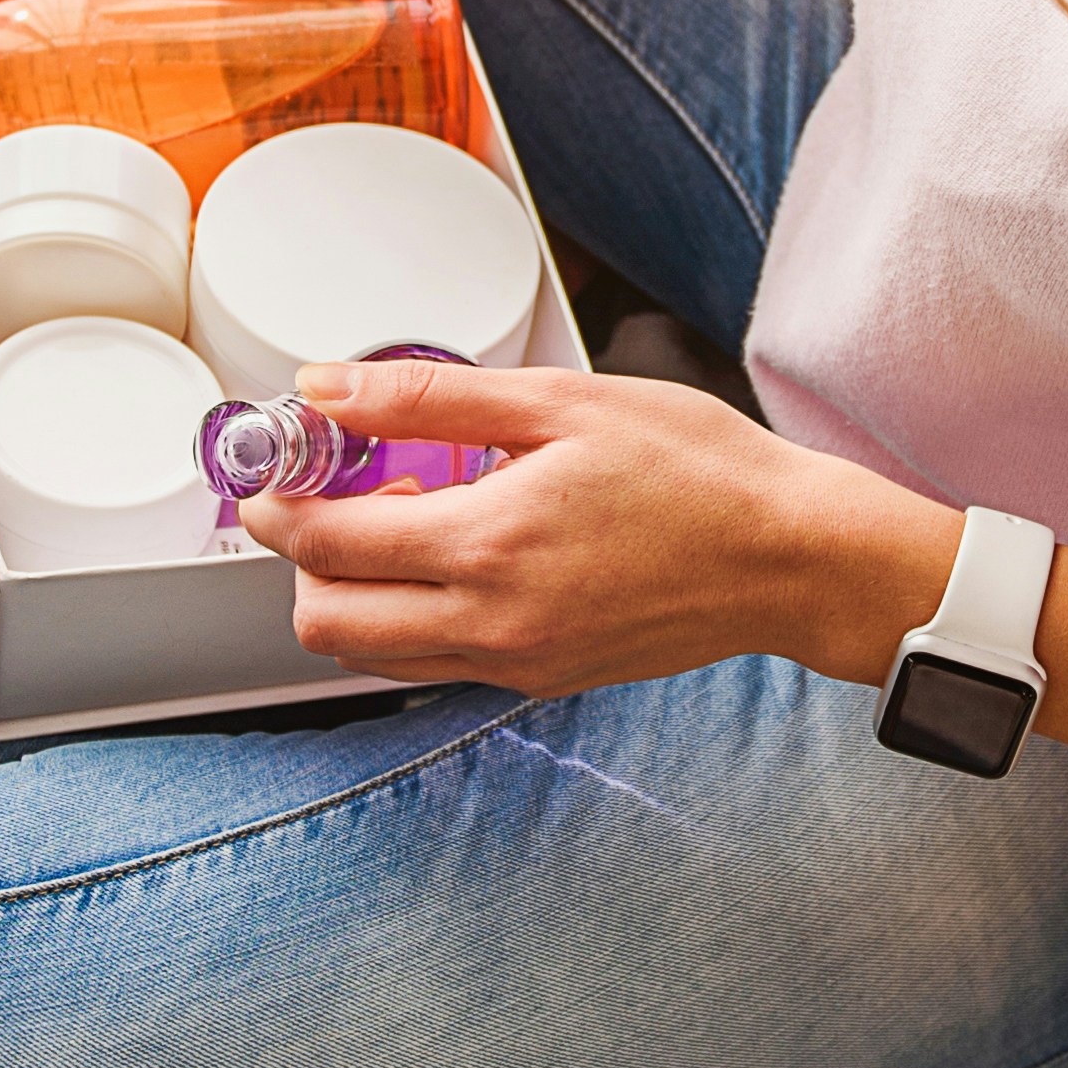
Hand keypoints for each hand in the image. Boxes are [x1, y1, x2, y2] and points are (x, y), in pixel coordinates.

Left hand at [240, 356, 954, 697]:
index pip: (324, 546)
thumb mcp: (561, 402)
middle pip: (326, 622)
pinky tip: (460, 552)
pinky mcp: (541, 679)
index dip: (276, 506)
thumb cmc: (699, 470)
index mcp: (487, 545)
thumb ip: (427, 398)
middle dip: (304, 559)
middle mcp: (488, 624)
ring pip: (373, 653)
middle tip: (338, 493)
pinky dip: (412, 614)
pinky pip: (435, 660)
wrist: (791, 558)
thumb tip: (326, 388)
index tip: (276, 470)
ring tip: (404, 519)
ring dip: (354, 592)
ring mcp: (514, 663)